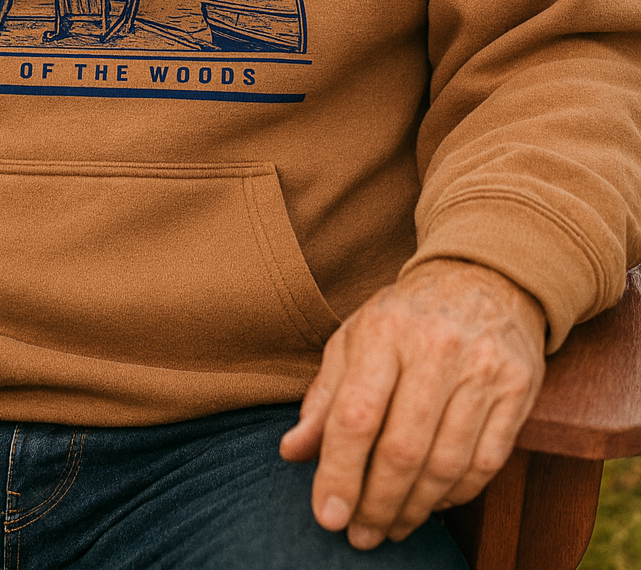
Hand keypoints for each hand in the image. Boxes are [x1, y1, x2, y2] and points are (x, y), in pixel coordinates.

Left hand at [279, 258, 545, 550]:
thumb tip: (293, 452)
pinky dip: (455, 495)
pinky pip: (485, 463)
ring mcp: (482, 369)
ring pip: (446, 464)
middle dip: (376, 504)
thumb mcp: (355, 338)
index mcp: (384, 331)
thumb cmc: (406, 317)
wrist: (484, 278)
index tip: (327, 515)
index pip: (356, 415)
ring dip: (414, 509)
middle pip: (402, 450)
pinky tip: (431, 502)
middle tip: (360, 534)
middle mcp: (436, 348)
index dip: (339, 473)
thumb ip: (325, 396)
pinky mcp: (518, 389)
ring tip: (391, 527)